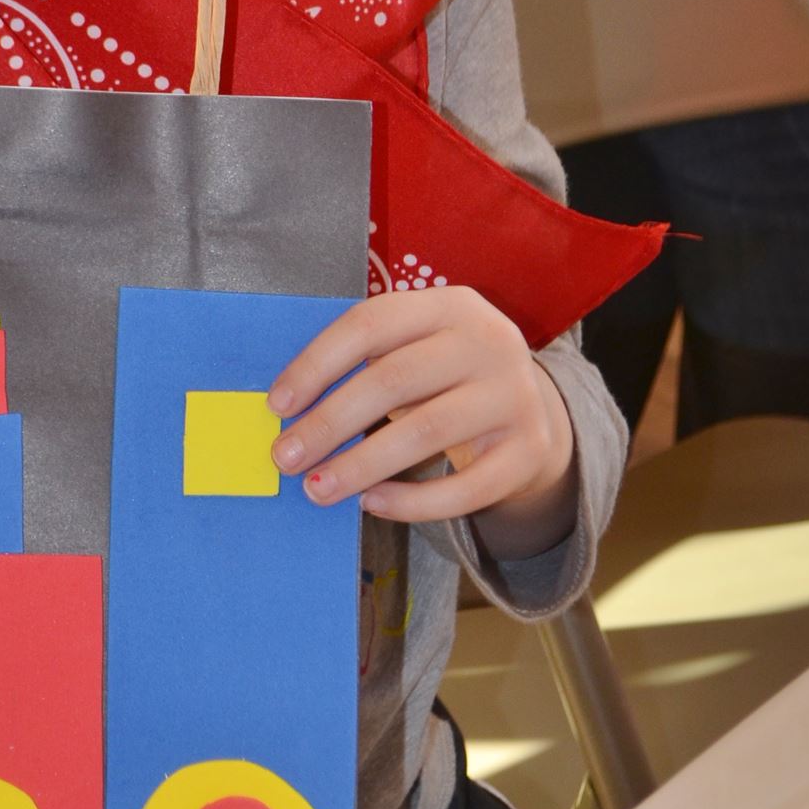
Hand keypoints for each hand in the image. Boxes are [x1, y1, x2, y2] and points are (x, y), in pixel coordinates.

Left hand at [267, 288, 577, 559]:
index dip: (317, 364)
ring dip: (361, 465)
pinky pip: (465, 486)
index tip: (278, 404)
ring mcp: (516, 395)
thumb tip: (288, 412)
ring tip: (317, 488)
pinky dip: (412, 501)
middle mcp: (489, 342)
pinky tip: (371, 503)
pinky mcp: (530, 450)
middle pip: (393, 380)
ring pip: (426, 432)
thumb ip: (364, 364)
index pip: (370, 324)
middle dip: (329, 423)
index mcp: (449, 305)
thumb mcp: (415, 349)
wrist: (530, 411)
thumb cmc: (445, 377)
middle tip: (286, 458)